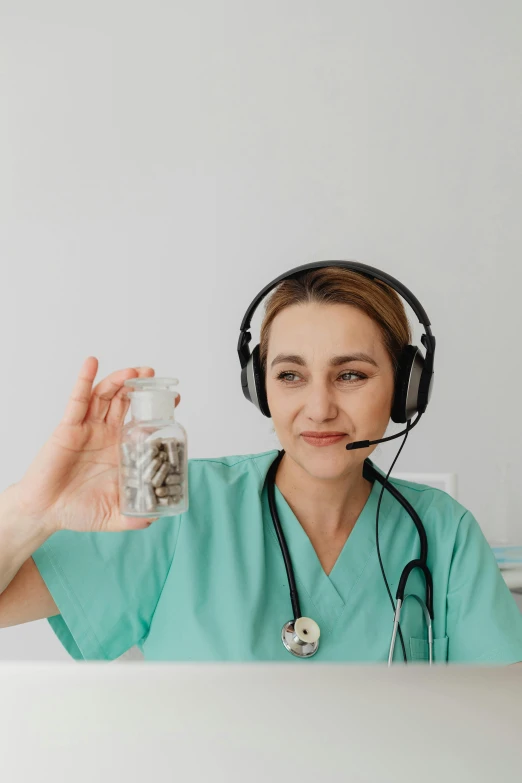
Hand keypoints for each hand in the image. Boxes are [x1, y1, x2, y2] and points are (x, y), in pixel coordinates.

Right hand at [13, 357, 180, 533]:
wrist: (45, 513)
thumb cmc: (77, 510)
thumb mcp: (115, 515)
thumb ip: (136, 517)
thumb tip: (158, 517)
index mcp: (119, 450)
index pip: (141, 423)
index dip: (156, 410)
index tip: (174, 399)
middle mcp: (105, 435)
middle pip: (125, 402)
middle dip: (140, 386)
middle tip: (154, 375)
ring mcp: (87, 428)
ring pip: (106, 396)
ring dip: (119, 380)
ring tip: (134, 371)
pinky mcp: (68, 427)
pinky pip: (77, 400)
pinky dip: (84, 379)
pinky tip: (92, 363)